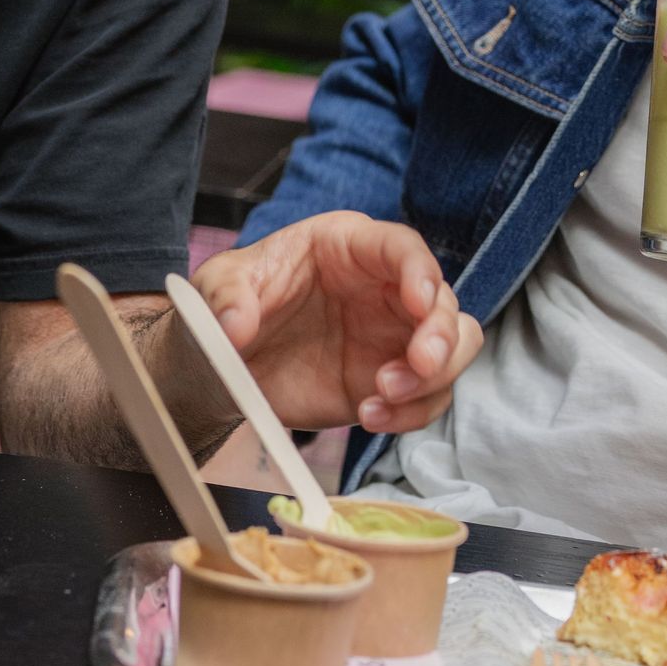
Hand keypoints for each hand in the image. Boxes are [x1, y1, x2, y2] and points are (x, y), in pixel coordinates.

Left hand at [191, 214, 481, 433]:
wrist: (222, 365)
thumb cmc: (227, 306)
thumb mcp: (214, 287)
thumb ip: (225, 297)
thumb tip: (236, 324)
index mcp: (349, 248)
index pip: (403, 248)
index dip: (422, 273)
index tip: (421, 304)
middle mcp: (383, 289)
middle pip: (443, 302)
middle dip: (441, 336)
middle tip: (417, 366)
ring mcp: (390, 338)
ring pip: (452, 349)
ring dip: (434, 378)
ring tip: (384, 396)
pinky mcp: (386, 382)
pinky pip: (426, 397)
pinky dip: (412, 413)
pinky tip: (372, 416)